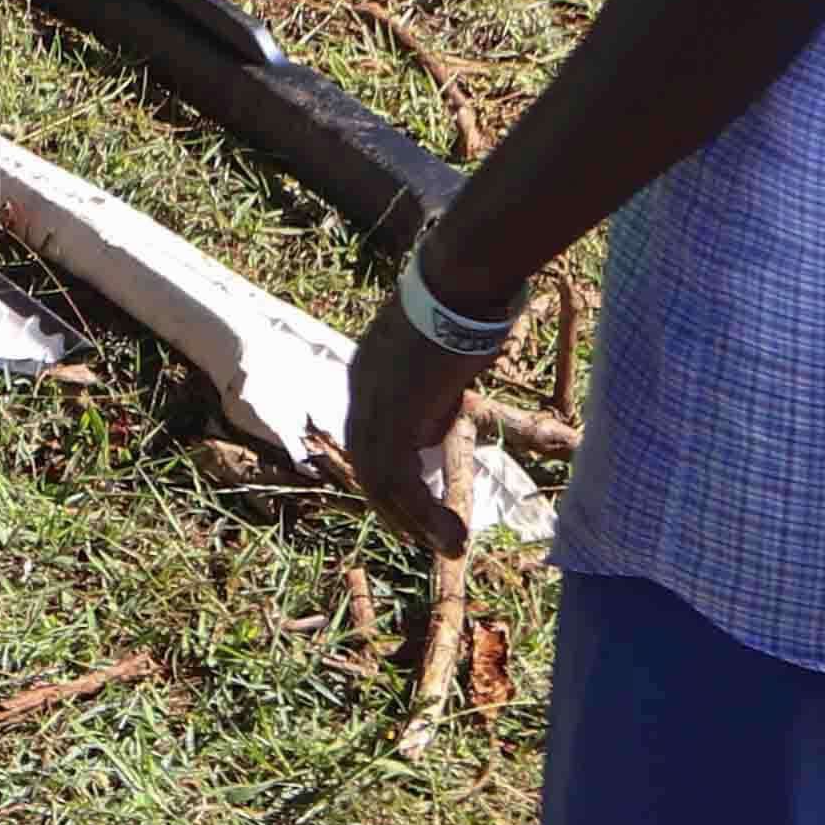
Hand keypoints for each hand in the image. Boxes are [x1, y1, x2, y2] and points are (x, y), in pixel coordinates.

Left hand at [341, 298, 484, 553]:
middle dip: (395, 507)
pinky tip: (448, 530)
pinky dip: (422, 510)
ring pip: (382, 480)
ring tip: (447, 545)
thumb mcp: (442, 358)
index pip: (370, 438)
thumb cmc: (463, 304)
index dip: (389, 475)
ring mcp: (373, 405)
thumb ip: (433, 394)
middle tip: (425, 538)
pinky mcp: (394, 415)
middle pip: (368, 463)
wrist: (457, 279)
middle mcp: (361, 392)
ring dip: (414, 520)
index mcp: (367, 377)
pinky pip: (401, 478)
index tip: (415, 504)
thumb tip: (434, 426)